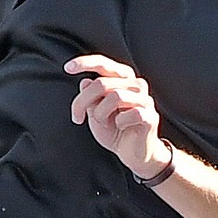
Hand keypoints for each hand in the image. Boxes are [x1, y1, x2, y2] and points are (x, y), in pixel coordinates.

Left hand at [65, 53, 171, 180]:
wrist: (132, 154)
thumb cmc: (114, 130)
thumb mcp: (94, 112)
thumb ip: (90, 96)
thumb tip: (85, 81)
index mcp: (122, 79)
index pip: (104, 64)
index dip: (85, 63)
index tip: (67, 68)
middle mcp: (136, 85)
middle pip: (102, 83)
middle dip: (83, 101)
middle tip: (77, 116)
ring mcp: (145, 100)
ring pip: (115, 96)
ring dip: (101, 113)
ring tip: (102, 123)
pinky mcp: (150, 116)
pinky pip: (131, 113)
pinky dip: (120, 122)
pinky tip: (121, 127)